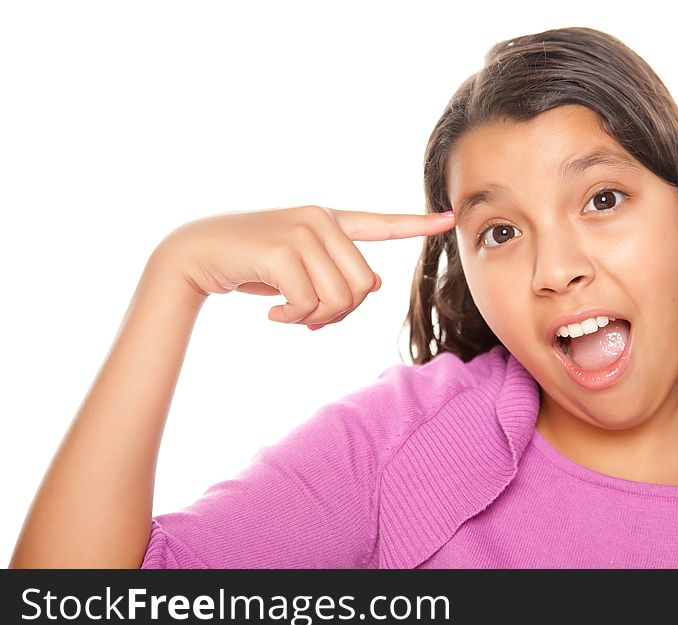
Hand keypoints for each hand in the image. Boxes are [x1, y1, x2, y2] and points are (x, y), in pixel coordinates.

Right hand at [154, 205, 454, 326]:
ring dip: (314, 319)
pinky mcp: (282, 249)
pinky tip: (273, 314)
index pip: (380, 224)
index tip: (450, 218)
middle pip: (362, 287)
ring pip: (340, 298)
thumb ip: (335, 273)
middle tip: (308, 318)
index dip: (416, 225)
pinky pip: (310, 303)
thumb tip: (374, 285)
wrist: (194, 254)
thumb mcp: (297, 269)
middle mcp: (321, 219)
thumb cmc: (249, 265)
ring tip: (288, 314)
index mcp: (328, 221)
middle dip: (339, 314)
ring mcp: (302, 230)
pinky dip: (294, 319)